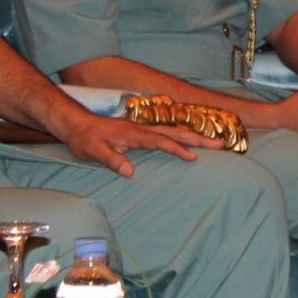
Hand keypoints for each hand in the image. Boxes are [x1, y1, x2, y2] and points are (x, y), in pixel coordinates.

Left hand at [56, 110, 204, 176]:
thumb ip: (111, 160)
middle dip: (198, 138)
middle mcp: (142, 129)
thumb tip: (130, 172)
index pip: (161, 141)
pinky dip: (183, 136)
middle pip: (175, 132)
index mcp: (134, 133)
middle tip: (220, 144)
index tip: (193, 157)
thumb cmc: (85, 139)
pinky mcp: (142, 133)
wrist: (78, 124)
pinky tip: (190, 141)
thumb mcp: (94, 152)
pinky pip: (168, 134)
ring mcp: (143, 130)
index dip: (177, 149)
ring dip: (194, 136)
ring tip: (214, 142)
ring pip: (174, 131)